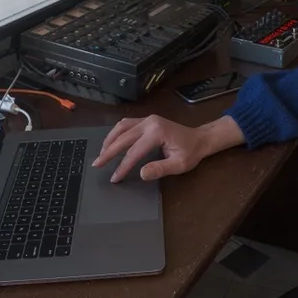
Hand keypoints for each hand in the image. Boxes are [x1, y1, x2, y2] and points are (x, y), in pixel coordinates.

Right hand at [91, 115, 244, 182]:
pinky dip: (116, 134)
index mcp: (157, 132)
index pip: (134, 152)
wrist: (200, 138)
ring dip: (109, 140)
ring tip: (101, 154)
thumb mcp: (179, 164)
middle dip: (109, 152)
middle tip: (97, 164)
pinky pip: (126, 124)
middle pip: (123, 137)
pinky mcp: (146, 120)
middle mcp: (149, 122)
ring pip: (122, 127)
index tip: (114, 178)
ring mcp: (147, 119)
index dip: (122, 166)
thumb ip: (161, 169)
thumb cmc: (191, 152)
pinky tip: (111, 143)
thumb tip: (141, 173)